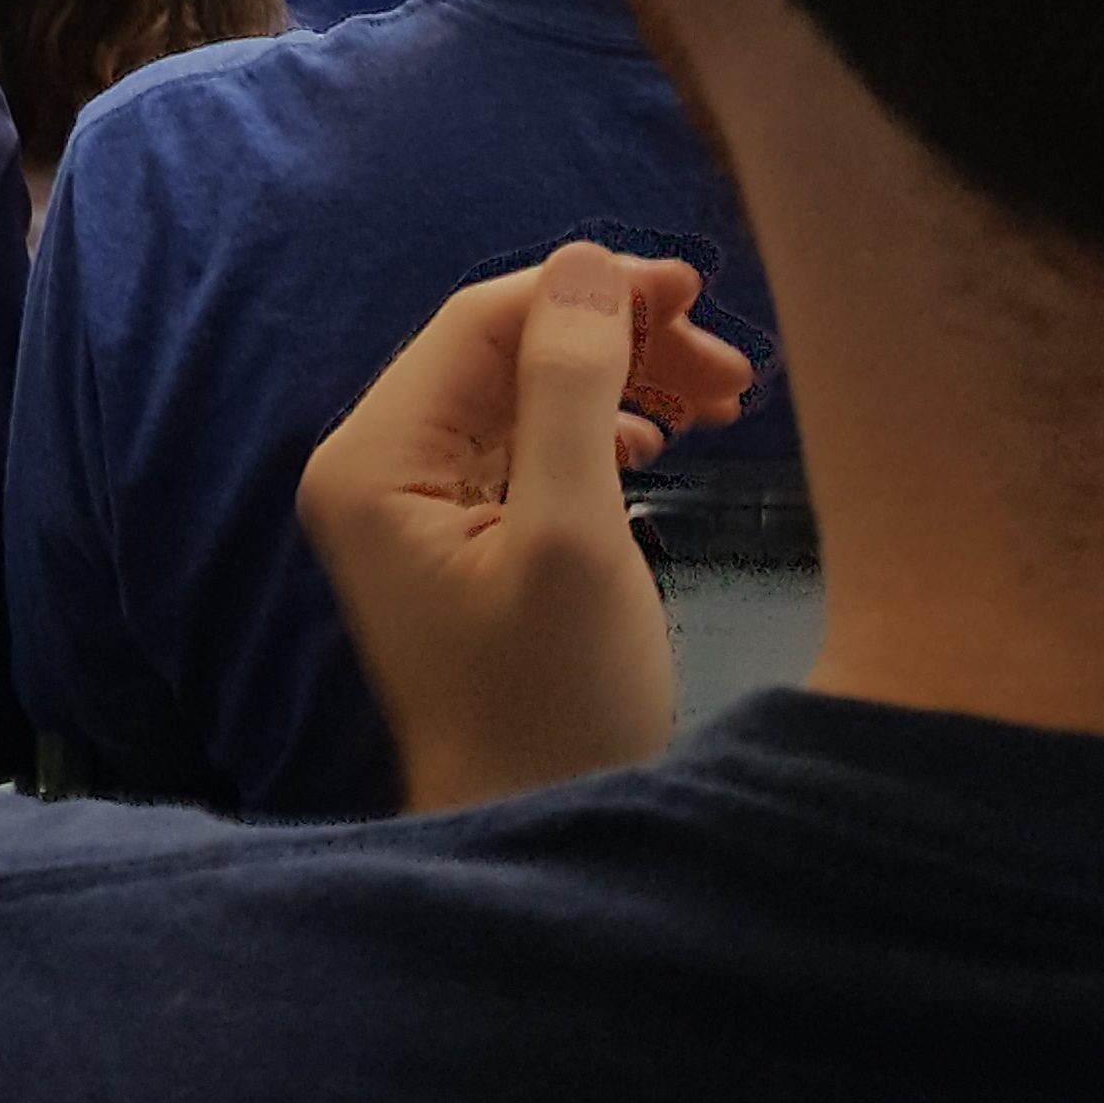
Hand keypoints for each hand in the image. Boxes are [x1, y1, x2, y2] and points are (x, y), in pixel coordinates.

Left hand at [297, 243, 753, 814]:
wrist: (535, 839)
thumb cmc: (553, 705)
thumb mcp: (574, 534)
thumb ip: (572, 388)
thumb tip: (585, 263)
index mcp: (373, 460)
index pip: (479, 323)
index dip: (587, 293)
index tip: (695, 292)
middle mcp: (377, 472)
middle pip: (505, 355)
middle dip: (618, 344)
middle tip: (730, 367)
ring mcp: (415, 514)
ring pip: (526, 400)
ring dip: (622, 386)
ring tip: (722, 403)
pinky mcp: (460, 548)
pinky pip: (529, 453)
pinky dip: (600, 435)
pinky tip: (654, 448)